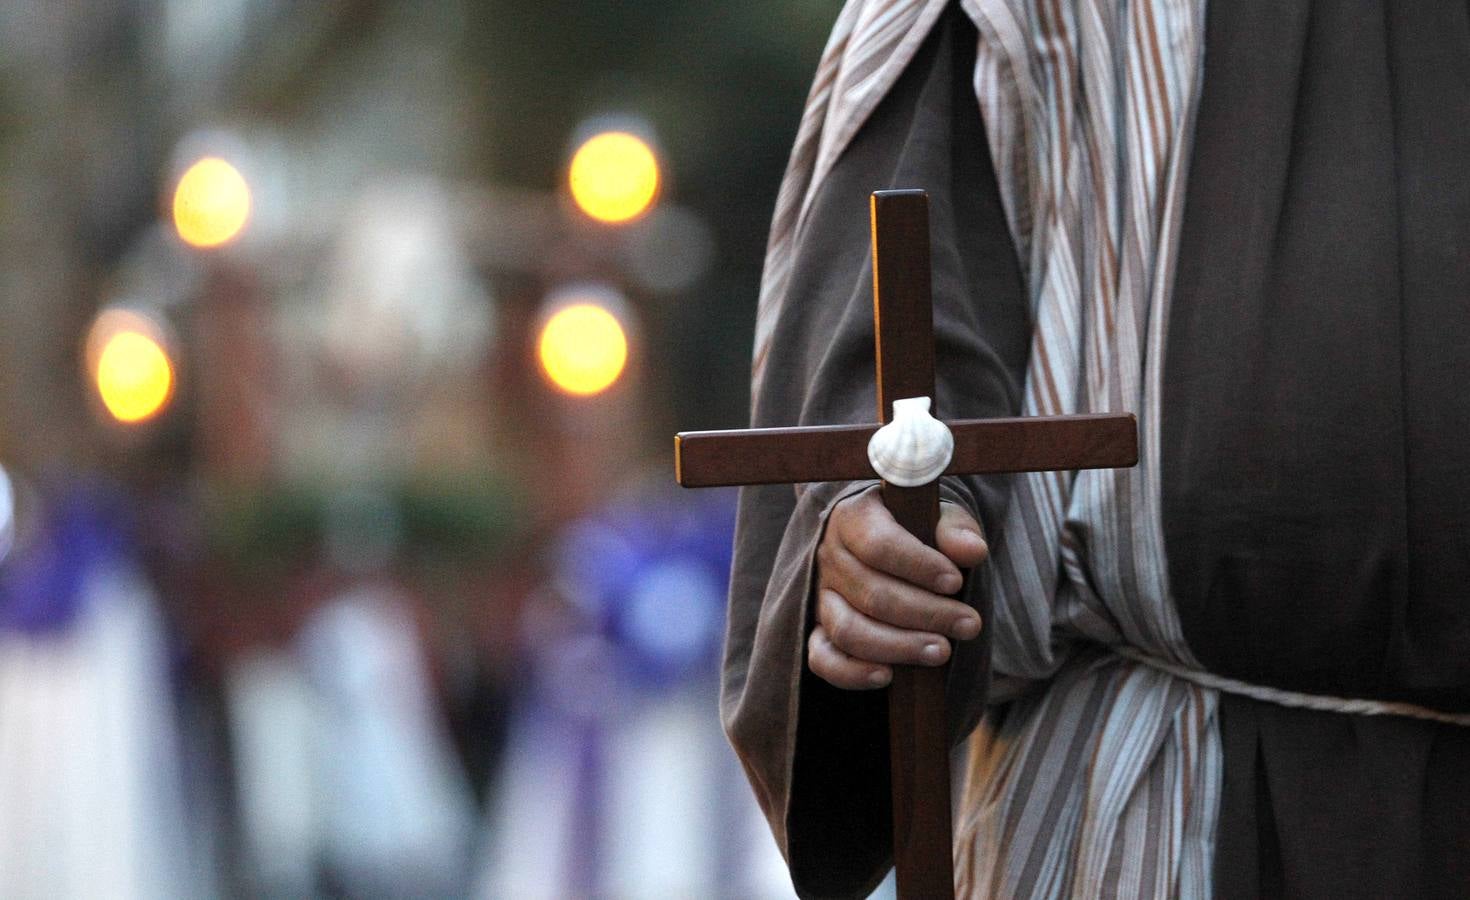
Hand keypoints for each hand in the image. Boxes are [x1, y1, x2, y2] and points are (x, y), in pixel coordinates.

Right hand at [808, 488, 986, 689]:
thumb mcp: (938, 517)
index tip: (955, 582)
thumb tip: (972, 551)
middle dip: (926, 613)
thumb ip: (955, 529)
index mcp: (853, 518)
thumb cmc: (915, 531)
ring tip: (942, 651)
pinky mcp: (818, 631)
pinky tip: (887, 676)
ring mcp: (820, 597)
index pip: (878, 544)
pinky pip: (822, 659)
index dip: (918, 565)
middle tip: (969, 624)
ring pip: (848, 629)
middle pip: (871, 592)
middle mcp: (829, 557)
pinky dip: (851, 673)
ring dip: (898, 646)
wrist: (887, 550)